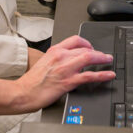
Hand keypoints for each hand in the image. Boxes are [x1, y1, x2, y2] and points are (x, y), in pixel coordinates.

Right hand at [0, 36, 114, 114]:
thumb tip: (69, 62)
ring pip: (89, 58)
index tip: (91, 47)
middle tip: (104, 56)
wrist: (23, 92)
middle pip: (84, 48)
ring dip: (102, 58)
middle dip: (97, 52)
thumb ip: (57, 60)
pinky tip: (108, 75)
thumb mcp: (44, 63)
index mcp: (54, 50)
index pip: (75, 40)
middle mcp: (60, 56)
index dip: (87, 43)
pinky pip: (89, 76)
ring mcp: (65, 68)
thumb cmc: (31, 81)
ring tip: (109, 60)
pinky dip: (102, 75)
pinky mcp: (68, 81)